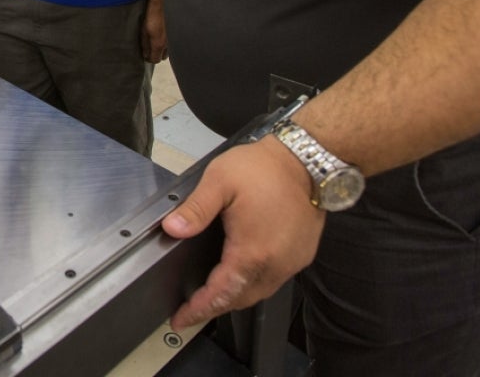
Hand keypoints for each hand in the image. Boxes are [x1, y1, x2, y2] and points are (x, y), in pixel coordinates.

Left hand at [142, 0, 167, 62]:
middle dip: (156, 54)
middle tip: (150, 47)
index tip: (145, 55)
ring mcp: (173, 39)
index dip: (149, 59)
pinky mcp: (176, 34)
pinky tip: (163, 35)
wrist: (163, 4)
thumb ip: (145, 45)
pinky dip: (168, 43)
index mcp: (159, 44)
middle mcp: (168, 44)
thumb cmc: (151, 17)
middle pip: (163, 57)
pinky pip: (172, 43)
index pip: (155, 60)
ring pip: (169, 50)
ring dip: (162, 48)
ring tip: (156, 41)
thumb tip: (145, 55)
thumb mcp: (143, 31)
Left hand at [161, 138, 324, 330]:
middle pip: (240, 299)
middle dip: (214, 307)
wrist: (306, 160)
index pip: (220, 293)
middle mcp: (275, 264)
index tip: (182, 319)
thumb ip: (195, 209)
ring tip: (212, 297)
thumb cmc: (264, 168)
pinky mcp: (301, 254)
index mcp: (252, 251)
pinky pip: (274, 280)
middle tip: (192, 311)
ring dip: (235, 298)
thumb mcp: (219, 182)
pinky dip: (253, 285)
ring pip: (258, 293)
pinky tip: (241, 276)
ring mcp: (291, 261)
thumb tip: (172, 229)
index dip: (199, 309)